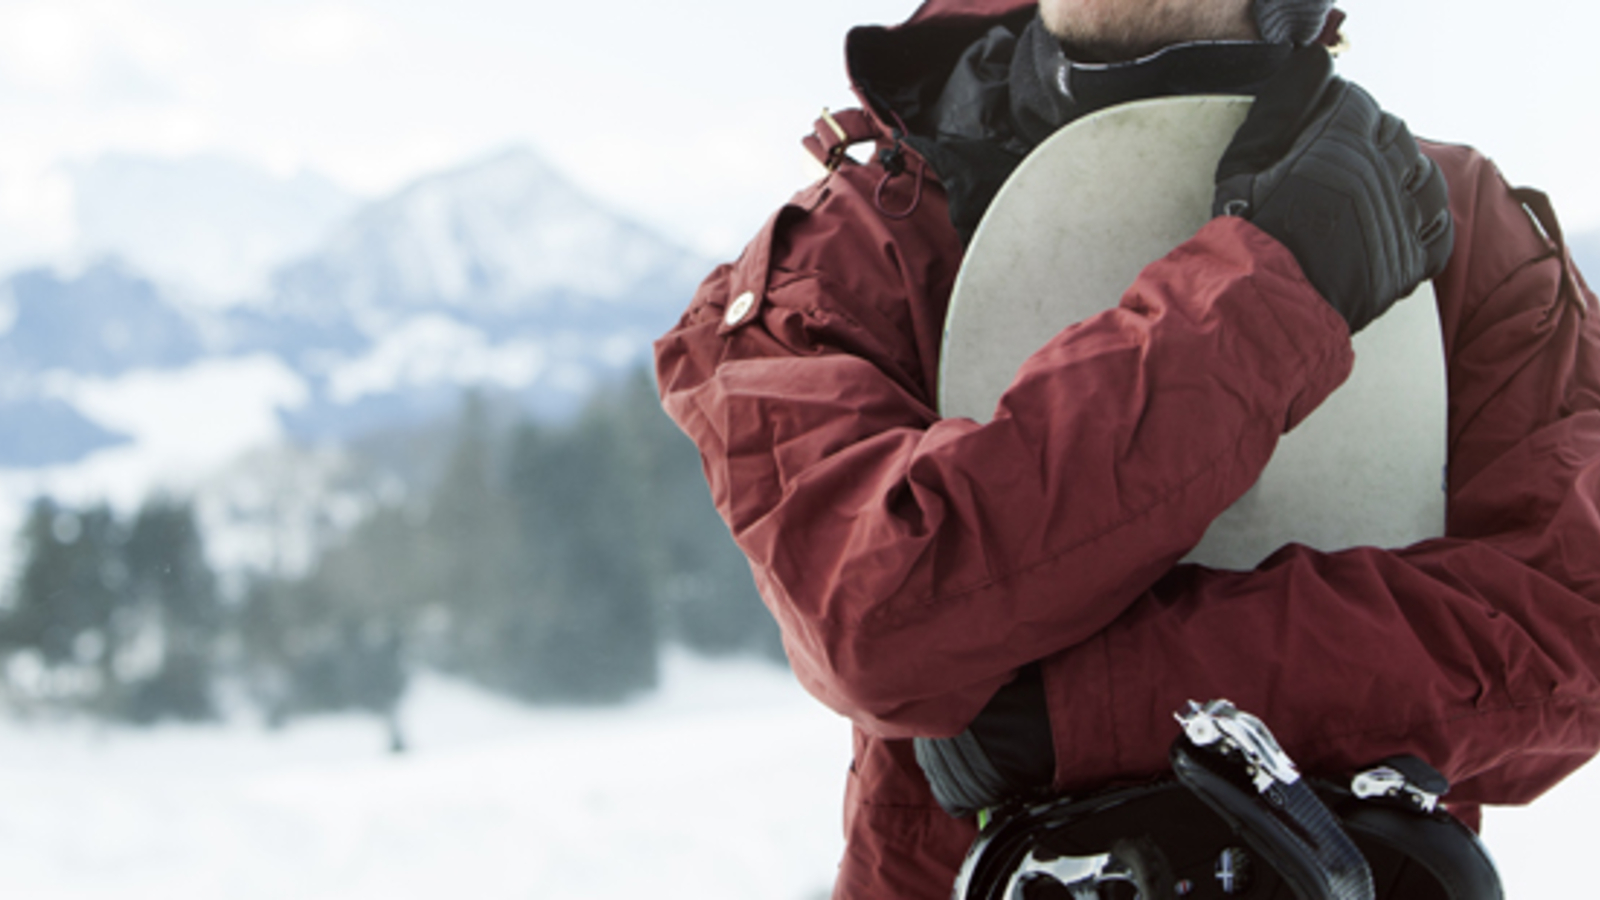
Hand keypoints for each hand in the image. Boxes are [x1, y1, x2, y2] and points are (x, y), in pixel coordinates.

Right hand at [1214, 46, 1453, 333]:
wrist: (1263, 307)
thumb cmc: (1247, 235)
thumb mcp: (1244, 162)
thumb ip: (1282, 107)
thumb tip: (1315, 64)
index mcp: (1343, 145)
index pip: (1359, 103)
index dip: (1340, 110)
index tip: (1324, 123)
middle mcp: (1382, 176)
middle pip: (1394, 135)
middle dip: (1371, 140)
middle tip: (1340, 163)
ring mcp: (1402, 221)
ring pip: (1425, 178)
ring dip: (1404, 176)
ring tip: (1375, 190)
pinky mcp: (1411, 263)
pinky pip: (1439, 233)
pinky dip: (1426, 223)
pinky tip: (1400, 224)